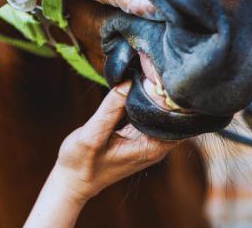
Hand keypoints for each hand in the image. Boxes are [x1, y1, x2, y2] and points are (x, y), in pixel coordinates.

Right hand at [54, 80, 179, 201]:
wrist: (72, 181)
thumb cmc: (81, 163)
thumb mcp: (92, 135)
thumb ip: (111, 109)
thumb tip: (128, 82)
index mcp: (152, 147)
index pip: (179, 120)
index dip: (172, 98)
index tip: (160, 77)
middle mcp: (156, 146)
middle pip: (174, 115)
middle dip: (165, 93)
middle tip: (151, 70)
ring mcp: (148, 142)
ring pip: (162, 114)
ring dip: (154, 96)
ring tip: (144, 74)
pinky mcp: (139, 138)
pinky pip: (148, 116)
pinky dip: (144, 103)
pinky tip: (134, 88)